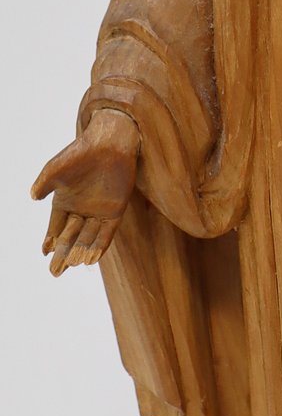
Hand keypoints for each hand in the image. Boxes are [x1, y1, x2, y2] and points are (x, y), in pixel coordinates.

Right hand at [32, 109, 139, 274]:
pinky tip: (92, 258)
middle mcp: (80, 210)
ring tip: (73, 265)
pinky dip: (99, 245)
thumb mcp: (57, 167)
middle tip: (55, 272)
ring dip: (80, 252)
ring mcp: (98, 212)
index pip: (55, 226)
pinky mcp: (115, 211)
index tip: (44, 253)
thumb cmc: (81, 152)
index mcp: (64, 202)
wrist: (110, 143)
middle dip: (63, 255)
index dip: (50, 240)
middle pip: (70, 237)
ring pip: (87, 238)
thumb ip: (45, 182)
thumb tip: (32, 196)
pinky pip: (106, 233)